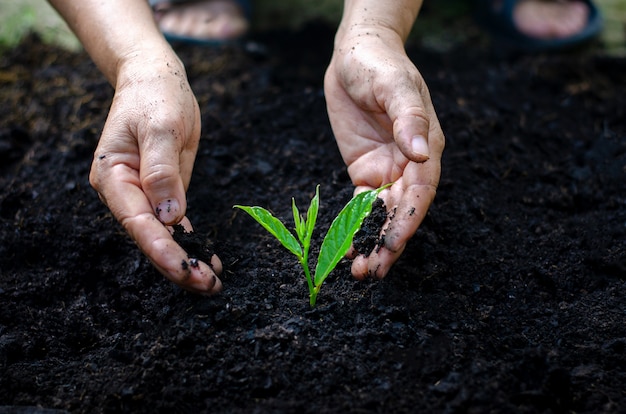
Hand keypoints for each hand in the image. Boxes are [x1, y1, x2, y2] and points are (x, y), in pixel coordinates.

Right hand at [89, 54, 222, 293]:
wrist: (157, 81)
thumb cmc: (155, 97)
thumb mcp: (161, 128)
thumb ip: (163, 172)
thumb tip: (169, 217)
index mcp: (113, 177)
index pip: (138, 223)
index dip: (162, 250)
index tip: (186, 270)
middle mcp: (124, 193)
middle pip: (149, 238)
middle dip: (177, 265)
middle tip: (208, 285)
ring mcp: (143, 195)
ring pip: (162, 237)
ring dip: (185, 260)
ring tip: (212, 282)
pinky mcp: (162, 194)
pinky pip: (174, 225)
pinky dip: (190, 243)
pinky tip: (207, 261)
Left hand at [324, 26, 444, 279]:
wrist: (356, 55)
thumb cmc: (380, 64)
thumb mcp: (394, 86)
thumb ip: (408, 119)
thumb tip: (422, 153)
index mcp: (425, 147)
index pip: (420, 193)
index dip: (407, 221)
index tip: (392, 245)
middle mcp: (409, 164)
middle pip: (402, 212)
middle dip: (389, 243)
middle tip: (372, 272)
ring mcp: (387, 170)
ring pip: (382, 215)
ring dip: (372, 242)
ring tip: (358, 270)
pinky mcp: (364, 171)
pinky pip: (361, 205)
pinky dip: (354, 227)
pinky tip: (346, 247)